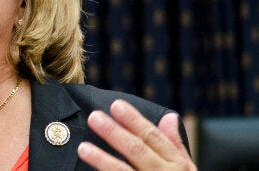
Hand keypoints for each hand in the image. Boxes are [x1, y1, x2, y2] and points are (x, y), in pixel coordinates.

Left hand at [77, 99, 195, 169]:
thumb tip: (169, 116)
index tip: (116, 105)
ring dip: (102, 159)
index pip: (153, 137)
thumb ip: (175, 145)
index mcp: (177, 165)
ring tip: (83, 147)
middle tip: (94, 117)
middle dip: (114, 133)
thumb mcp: (186, 169)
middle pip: (136, 151)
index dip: (134, 120)